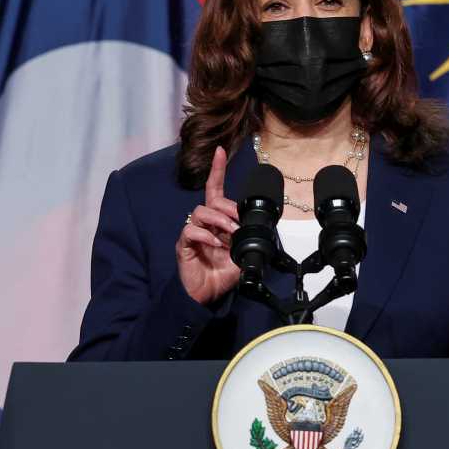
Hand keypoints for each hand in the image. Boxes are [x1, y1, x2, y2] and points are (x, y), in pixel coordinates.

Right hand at [176, 146, 241, 304]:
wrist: (206, 296)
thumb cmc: (221, 274)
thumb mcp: (242, 255)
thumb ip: (249, 240)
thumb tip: (264, 230)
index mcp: (217, 221)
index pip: (215, 189)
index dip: (217, 170)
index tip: (220, 152)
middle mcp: (204, 223)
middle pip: (213, 200)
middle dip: (229, 208)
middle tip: (239, 223)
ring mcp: (193, 233)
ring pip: (201, 211)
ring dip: (220, 220)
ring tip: (230, 234)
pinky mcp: (184, 245)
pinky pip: (191, 230)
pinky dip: (206, 235)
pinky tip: (215, 245)